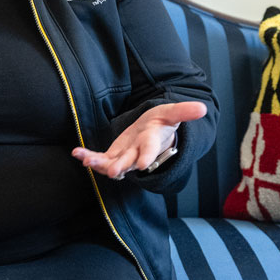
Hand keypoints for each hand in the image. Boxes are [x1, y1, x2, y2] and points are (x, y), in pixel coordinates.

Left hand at [72, 100, 206, 179]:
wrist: (153, 135)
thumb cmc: (163, 123)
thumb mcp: (173, 113)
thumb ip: (184, 111)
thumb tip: (202, 108)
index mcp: (153, 142)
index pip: (152, 151)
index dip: (148, 157)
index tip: (145, 164)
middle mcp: (138, 154)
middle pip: (130, 162)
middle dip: (121, 166)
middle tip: (113, 171)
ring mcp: (125, 157)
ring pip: (112, 164)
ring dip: (99, 164)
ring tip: (86, 159)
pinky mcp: (114, 156)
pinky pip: (100, 159)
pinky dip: (88, 157)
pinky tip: (77, 153)